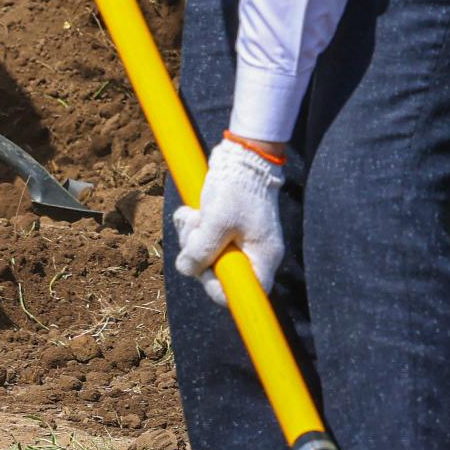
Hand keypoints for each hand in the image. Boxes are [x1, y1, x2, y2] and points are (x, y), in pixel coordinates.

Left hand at [173, 137, 285, 306]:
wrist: (241, 156)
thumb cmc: (238, 189)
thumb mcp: (218, 222)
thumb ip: (201, 250)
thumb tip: (186, 268)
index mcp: (263, 257)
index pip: (248, 293)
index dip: (222, 290)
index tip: (204, 273)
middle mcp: (252, 253)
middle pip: (219, 274)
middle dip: (198, 254)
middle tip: (193, 231)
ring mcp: (237, 241)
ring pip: (205, 255)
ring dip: (191, 237)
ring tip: (193, 215)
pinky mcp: (223, 228)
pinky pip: (201, 238)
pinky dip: (191, 227)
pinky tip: (190, 212)